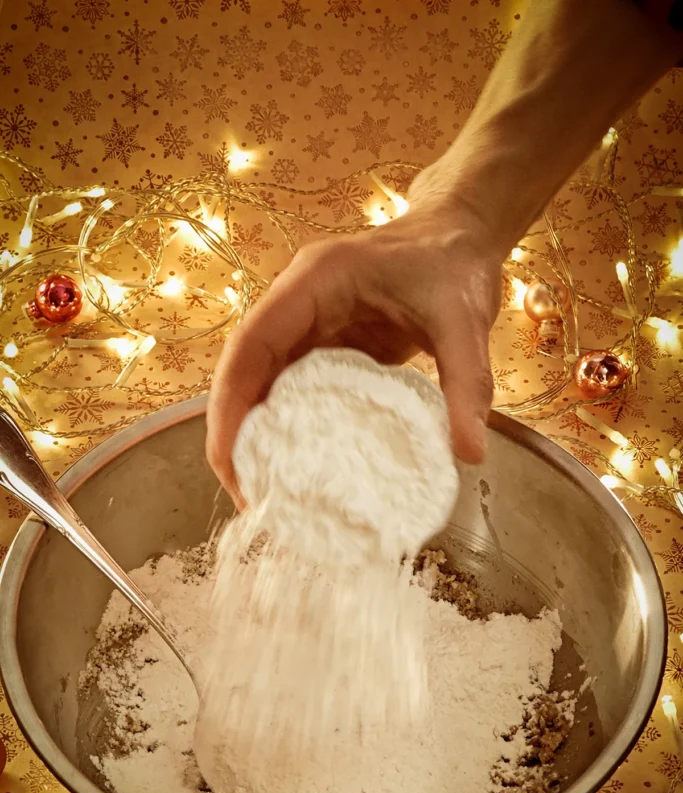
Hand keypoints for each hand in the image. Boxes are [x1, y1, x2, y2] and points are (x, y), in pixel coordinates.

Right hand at [206, 191, 501, 505]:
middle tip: (246, 495)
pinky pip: (294, 389)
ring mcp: (309, 324)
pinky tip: (297, 468)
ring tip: (263, 493)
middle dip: (235, 431)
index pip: (253, 343)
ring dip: (256, 433)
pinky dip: (289, 428)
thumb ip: (466, 384)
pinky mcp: (327, 345)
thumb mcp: (464, 321)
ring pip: (263, 382)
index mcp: (315, 282)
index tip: (229, 460)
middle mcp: (298, 302)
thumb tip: (468, 454)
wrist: (462, 237)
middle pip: (245, 369)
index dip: (231, 402)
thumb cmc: (454, 263)